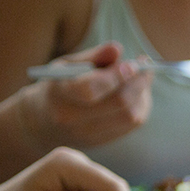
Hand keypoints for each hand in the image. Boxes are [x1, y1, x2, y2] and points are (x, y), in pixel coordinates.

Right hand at [18, 42, 152, 152]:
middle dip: (137, 83)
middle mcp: (71, 118)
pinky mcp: (103, 141)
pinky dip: (140, 105)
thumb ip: (92, 57)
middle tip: (144, 67)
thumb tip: (116, 49)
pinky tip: (137, 93)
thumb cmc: (62, 85)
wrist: (45, 120)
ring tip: (141, 78)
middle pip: (118, 103)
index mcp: (58, 93)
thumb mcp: (68, 65)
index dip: (115, 76)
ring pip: (130, 116)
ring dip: (142, 94)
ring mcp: (88, 133)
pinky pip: (132, 124)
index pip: (90, 89)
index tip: (131, 64)